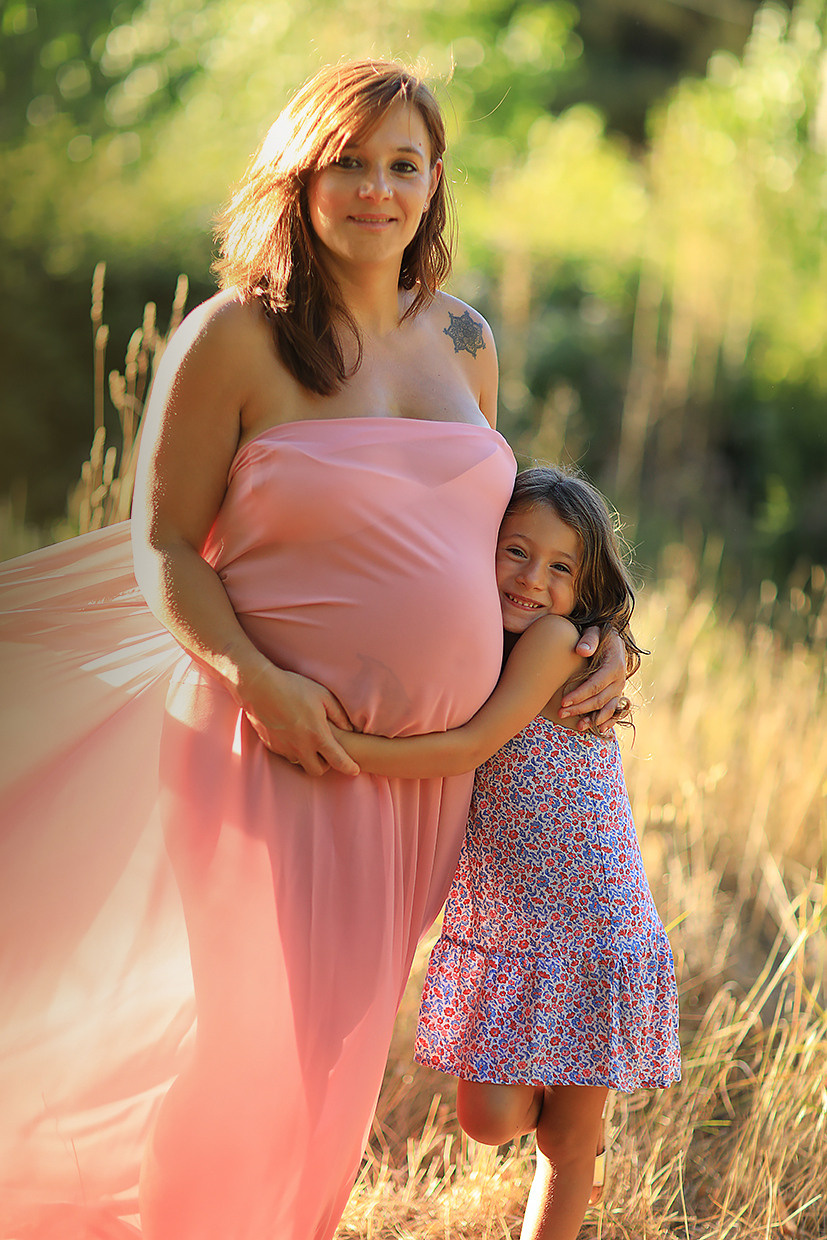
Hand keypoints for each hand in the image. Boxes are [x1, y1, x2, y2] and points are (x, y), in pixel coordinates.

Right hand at [236, 660, 359, 775]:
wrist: (260, 688)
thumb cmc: (294, 688)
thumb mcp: (323, 696)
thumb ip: (339, 715)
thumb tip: (350, 729)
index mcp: (317, 735)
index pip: (338, 760)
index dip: (349, 768)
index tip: (354, 770)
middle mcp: (301, 747)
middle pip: (317, 770)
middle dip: (325, 765)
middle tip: (327, 752)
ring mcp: (284, 748)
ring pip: (300, 763)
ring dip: (307, 757)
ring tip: (308, 740)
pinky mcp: (271, 746)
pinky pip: (286, 754)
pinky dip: (292, 749)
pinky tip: (292, 734)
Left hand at [560, 626, 626, 732]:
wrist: (612, 638)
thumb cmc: (599, 634)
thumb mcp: (594, 632)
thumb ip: (589, 640)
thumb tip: (582, 650)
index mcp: (614, 665)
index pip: (595, 685)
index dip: (580, 695)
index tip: (563, 701)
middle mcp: (619, 679)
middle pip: (599, 699)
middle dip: (580, 708)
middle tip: (561, 713)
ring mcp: (620, 688)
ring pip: (607, 708)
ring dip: (593, 719)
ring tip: (578, 726)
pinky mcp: (617, 693)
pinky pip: (615, 711)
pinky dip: (608, 721)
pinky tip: (598, 729)